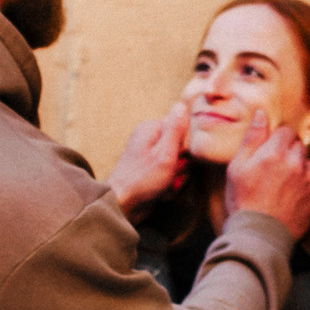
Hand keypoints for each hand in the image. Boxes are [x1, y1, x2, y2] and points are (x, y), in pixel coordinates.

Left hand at [107, 101, 190, 222]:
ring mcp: (150, 156)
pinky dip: (169, 186)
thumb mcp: (165, 153)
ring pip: (179, 164)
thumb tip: (182, 105)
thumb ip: (175, 129)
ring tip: (165, 184)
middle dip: (182, 165)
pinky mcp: (151, 172)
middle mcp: (150, 140)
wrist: (122, 205)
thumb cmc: (142, 179)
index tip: (182, 156)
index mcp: (152, 129)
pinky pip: (171, 176)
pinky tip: (161, 192)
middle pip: (182, 147)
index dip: (187, 144)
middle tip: (172, 173)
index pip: (182, 127)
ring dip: (176, 178)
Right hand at [224, 109, 309, 238]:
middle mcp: (296, 163)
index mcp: (275, 152)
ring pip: (308, 163)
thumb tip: (262, 113)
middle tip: (273, 171)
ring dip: (299, 169)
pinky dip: (307, 187)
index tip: (268, 153)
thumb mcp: (236, 167)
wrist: (258, 236)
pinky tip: (292, 197)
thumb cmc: (242, 201)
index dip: (276, 141)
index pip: (286, 132)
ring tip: (282, 187)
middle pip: (298, 146)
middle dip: (288, 153)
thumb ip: (252, 138)